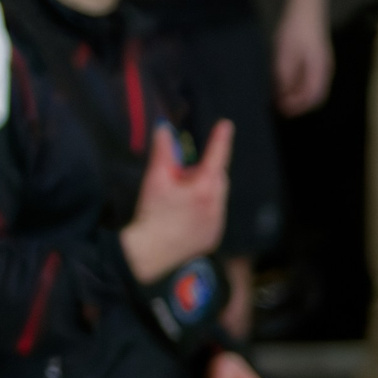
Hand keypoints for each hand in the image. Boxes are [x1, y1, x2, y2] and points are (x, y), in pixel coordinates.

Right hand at [119, 120, 232, 283]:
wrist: (151, 253)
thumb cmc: (152, 213)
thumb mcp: (155, 178)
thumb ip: (163, 151)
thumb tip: (164, 128)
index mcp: (206, 188)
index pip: (217, 157)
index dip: (220, 140)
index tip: (226, 125)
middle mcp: (218, 206)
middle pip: (216, 178)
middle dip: (202, 172)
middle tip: (179, 176)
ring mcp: (218, 224)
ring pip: (216, 197)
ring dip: (202, 191)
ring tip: (178, 199)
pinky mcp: (213, 237)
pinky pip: (213, 216)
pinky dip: (203, 209)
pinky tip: (183, 216)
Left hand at [272, 1, 333, 116]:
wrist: (306, 3)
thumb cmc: (295, 26)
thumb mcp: (284, 52)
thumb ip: (284, 76)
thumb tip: (282, 96)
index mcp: (319, 69)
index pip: (312, 96)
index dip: (297, 106)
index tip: (281, 110)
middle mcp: (324, 69)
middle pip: (315, 95)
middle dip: (299, 103)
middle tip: (280, 107)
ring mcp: (322, 63)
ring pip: (313, 87)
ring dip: (298, 94)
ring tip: (280, 96)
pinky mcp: (317, 57)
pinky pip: (310, 78)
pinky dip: (298, 84)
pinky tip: (285, 81)